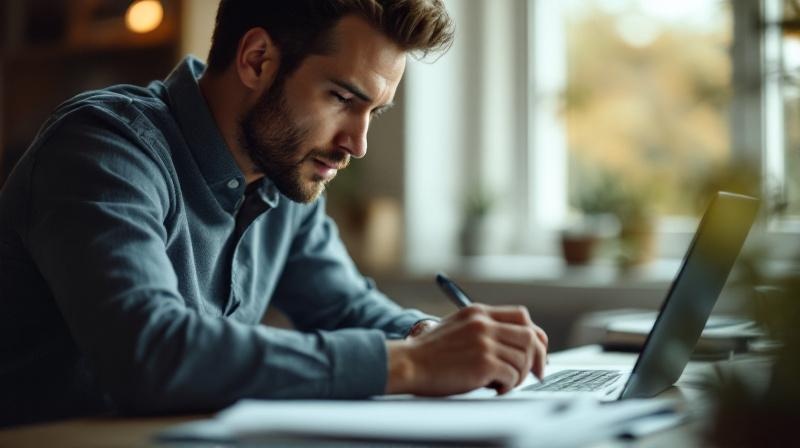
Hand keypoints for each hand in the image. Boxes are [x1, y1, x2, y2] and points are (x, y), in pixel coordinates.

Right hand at [386, 304, 547, 395]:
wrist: (408, 363)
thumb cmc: (429, 352)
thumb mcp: (457, 327)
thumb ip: (483, 329)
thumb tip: (515, 345)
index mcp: (478, 312)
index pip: (522, 316)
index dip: (535, 335)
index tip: (538, 350)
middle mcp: (484, 324)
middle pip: (530, 337)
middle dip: (538, 358)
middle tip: (536, 373)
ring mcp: (484, 342)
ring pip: (523, 359)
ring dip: (518, 376)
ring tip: (503, 383)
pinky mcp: (483, 363)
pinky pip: (512, 376)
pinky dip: (508, 386)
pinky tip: (495, 388)